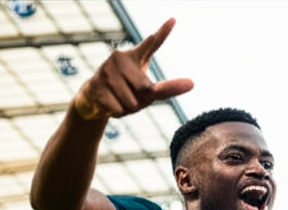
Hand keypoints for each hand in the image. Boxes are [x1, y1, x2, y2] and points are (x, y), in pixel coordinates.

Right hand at [72, 18, 192, 120]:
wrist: (95, 99)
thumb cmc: (128, 92)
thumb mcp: (149, 92)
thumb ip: (169, 87)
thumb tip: (193, 83)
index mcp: (135, 57)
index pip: (152, 44)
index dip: (163, 32)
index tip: (174, 20)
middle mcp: (120, 58)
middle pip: (146, 89)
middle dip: (140, 100)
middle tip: (130, 95)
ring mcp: (106, 69)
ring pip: (131, 102)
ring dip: (128, 108)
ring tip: (118, 99)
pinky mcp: (96, 84)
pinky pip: (118, 108)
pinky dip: (117, 113)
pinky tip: (109, 104)